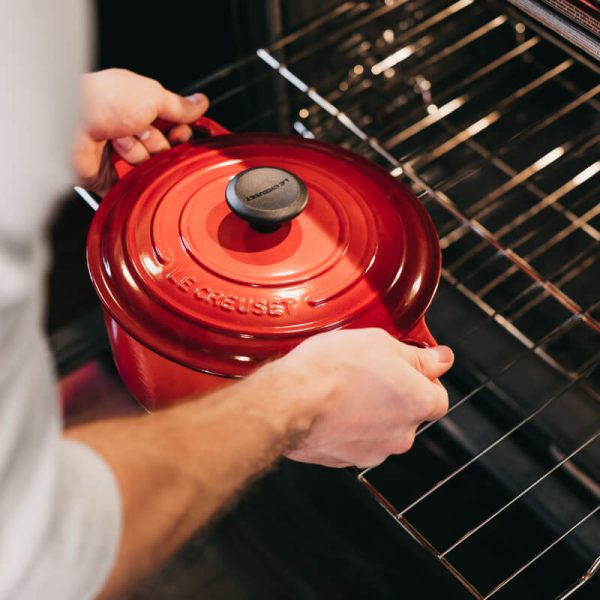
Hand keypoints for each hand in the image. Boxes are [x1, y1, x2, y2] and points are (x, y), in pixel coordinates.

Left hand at [73, 68, 208, 194]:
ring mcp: (121, 155)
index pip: (175, 128)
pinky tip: (116, 161)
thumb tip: (200, 103)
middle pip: (165, 150)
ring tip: (118, 143)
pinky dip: (130, 177)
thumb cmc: (103, 101)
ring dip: (138, 155)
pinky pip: (134, 186)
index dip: (181, 133)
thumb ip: (178, 105)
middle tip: (140, 131)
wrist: (69, 123)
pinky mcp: (110, 177)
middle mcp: (131, 131)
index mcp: (141, 109)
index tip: (180, 133)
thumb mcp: (150, 95)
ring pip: (150, 167)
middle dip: (156, 143)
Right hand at [276, 328, 452, 467]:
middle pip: (408, 414)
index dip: (422, 379)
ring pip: (381, 428)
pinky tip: (330, 406)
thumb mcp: (381, 342)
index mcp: (418, 403)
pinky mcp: (345, 460)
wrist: (290, 401)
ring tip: (343, 389)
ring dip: (370, 412)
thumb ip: (418, 356)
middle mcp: (402, 434)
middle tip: (368, 373)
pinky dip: (347, 426)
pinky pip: (354, 440)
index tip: (406, 367)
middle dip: (393, 395)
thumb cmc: (332, 369)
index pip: (438, 396)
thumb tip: (441, 358)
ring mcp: (373, 451)